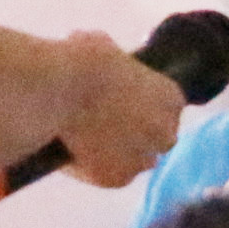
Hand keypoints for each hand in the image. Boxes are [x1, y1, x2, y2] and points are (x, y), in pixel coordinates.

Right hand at [49, 32, 183, 186]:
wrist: (58, 90)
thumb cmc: (82, 61)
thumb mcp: (107, 48)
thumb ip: (117, 64)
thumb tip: (104, 58)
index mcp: (170, 97)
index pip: (169, 107)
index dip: (147, 106)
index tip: (127, 103)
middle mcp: (164, 132)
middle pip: (160, 139)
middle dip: (141, 135)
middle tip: (110, 126)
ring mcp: (141, 159)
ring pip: (137, 162)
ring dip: (120, 155)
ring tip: (90, 143)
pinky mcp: (114, 179)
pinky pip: (108, 176)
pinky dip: (93, 168)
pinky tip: (74, 154)